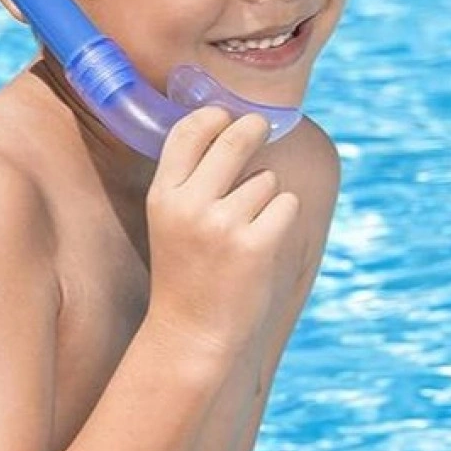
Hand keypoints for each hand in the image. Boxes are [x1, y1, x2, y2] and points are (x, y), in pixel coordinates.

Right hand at [144, 107, 302, 363]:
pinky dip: (281, 218)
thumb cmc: (186, 272)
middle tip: (261, 128)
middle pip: (235, 139)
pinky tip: (262, 242)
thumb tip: (229, 126)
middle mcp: (190, 205)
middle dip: (254, 128)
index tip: (227, 116)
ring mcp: (224, 225)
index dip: (214, 117)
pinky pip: (286, 205)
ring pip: (266, 179)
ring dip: (266, 195)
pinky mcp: (257, 245)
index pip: (189, 131)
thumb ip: (190, 178)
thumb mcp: (170, 220)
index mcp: (164, 195)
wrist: (192, 334)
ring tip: (244, 230)